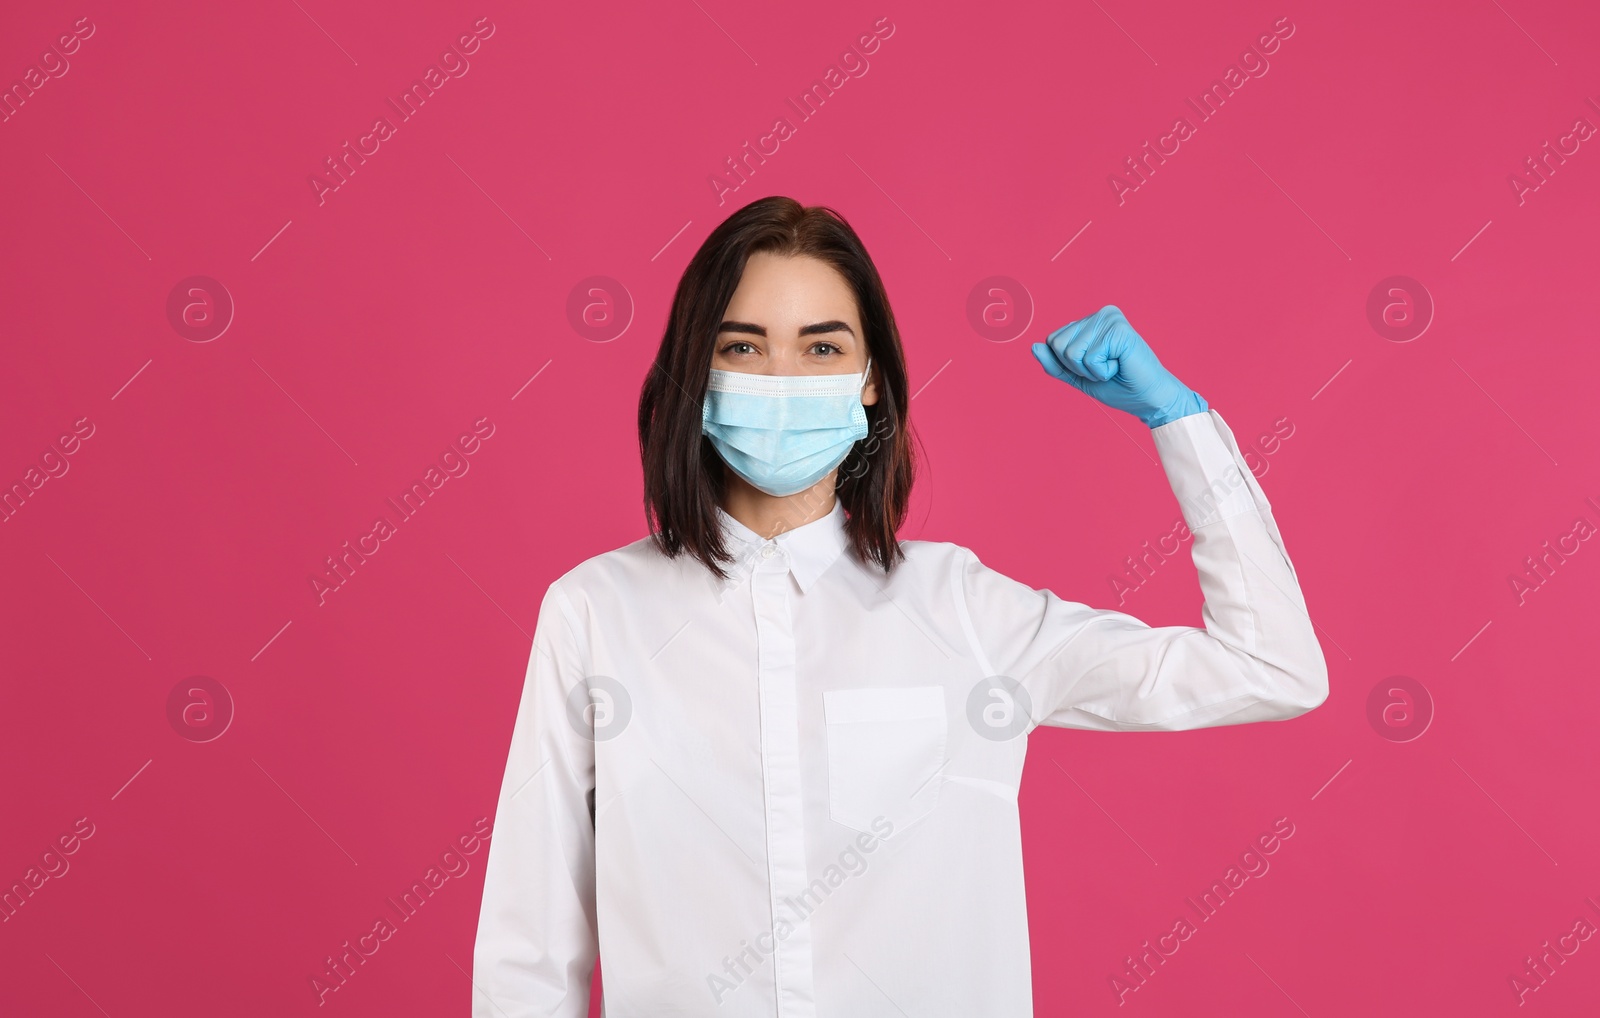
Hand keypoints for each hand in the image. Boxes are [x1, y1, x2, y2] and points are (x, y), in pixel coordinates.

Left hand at [1031, 305, 1206, 427]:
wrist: (1148, 399)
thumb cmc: (1118, 387)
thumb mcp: (1078, 377)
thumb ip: (1055, 364)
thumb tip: (1034, 346)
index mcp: (1090, 321)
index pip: (1052, 341)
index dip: (1068, 364)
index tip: (1095, 367)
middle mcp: (1100, 314)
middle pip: (1058, 345)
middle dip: (1077, 367)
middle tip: (1105, 368)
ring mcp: (1109, 319)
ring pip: (1071, 352)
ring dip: (1090, 370)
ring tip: (1113, 367)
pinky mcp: (1119, 330)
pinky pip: (1089, 358)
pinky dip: (1102, 371)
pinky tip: (1120, 366)